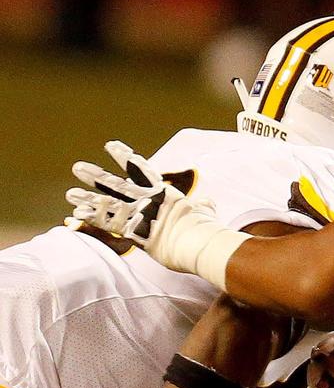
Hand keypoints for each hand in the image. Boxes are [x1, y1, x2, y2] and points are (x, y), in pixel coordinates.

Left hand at [67, 141, 226, 277]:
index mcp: (164, 193)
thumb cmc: (204, 228)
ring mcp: (139, 213)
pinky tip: (77, 215)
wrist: (199, 242)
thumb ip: (204, 205)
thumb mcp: (205, 212)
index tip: (111, 145)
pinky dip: (94, 218)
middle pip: (117, 184)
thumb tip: (209, 202)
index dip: (126, 157)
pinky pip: (109, 224)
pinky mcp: (134, 230)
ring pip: (108, 203)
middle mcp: (148, 199)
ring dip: (88, 198)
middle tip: (78, 167)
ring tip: (70, 193)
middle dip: (96, 176)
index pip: (142, 170)